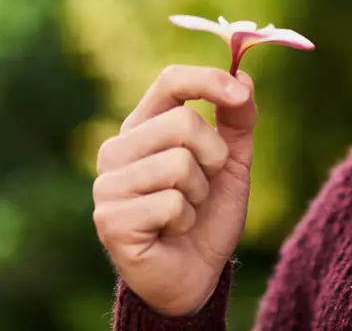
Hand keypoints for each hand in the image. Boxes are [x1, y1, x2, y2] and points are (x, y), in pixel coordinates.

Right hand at [93, 65, 257, 316]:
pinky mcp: (111, 219)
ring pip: (179, 163)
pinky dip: (186, 220)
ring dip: (199, 193)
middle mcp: (117, 149)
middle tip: (203, 185)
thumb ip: (237, 119)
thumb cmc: (208, 214)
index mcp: (143, 127)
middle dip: (213, 156)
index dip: (207, 81)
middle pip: (183, 121)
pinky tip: (172, 231)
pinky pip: (172, 203)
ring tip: (185, 211)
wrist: (195, 275)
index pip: (170, 81)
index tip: (239, 92)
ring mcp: (108, 184)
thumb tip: (243, 77)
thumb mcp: (231, 161)